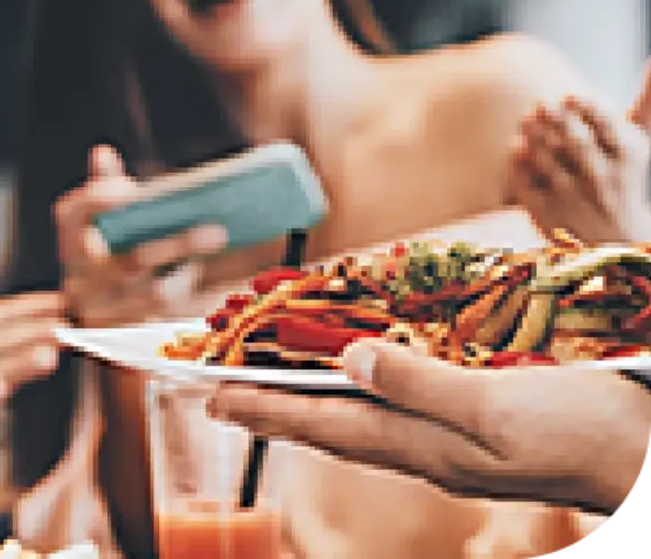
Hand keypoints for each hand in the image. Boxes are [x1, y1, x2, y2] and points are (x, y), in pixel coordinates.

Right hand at [54, 145, 226, 327]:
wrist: (94, 317)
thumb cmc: (104, 254)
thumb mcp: (98, 223)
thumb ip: (102, 188)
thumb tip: (102, 152)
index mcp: (70, 241)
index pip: (72, 215)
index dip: (96, 200)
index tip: (130, 189)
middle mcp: (79, 279)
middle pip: (130, 261)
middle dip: (177, 245)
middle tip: (219, 231)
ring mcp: (101, 313)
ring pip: (155, 295)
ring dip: (191, 274)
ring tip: (217, 250)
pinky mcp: (126, 339)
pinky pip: (167, 320)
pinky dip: (191, 298)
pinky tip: (209, 277)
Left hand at [206, 341, 650, 515]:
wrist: (646, 454)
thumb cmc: (581, 432)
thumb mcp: (499, 408)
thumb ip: (422, 384)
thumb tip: (348, 359)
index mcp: (424, 444)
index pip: (323, 422)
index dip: (265, 406)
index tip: (208, 392)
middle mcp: (427, 445)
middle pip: (331, 422)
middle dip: (272, 404)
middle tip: (218, 388)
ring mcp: (451, 439)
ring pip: (360, 416)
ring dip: (310, 397)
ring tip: (270, 382)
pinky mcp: (477, 425)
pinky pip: (397, 406)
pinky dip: (362, 386)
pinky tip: (359, 376)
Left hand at [509, 70, 650, 244]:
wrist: (612, 242)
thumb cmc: (621, 175)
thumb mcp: (637, 142)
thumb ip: (646, 102)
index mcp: (628, 156)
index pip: (607, 125)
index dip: (587, 107)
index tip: (572, 96)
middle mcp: (603, 179)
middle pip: (574, 139)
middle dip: (554, 115)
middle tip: (542, 103)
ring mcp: (573, 198)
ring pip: (545, 156)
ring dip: (532, 132)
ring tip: (529, 119)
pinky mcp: (546, 213)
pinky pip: (523, 179)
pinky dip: (519, 160)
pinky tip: (519, 148)